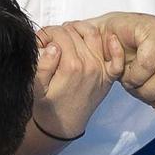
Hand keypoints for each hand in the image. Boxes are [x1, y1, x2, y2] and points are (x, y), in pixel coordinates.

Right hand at [33, 20, 124, 142]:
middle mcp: (88, 65)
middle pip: (74, 33)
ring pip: (94, 35)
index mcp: (70, 66)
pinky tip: (107, 38)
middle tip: (50, 39)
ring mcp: (100, 70)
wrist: (63, 125)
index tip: (40, 40)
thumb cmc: (48, 106)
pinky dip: (114, 46)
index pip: (60, 34)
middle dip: (59, 31)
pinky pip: (117, 58)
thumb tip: (53, 46)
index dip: (46, 33)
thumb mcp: (36, 87)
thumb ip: (44, 65)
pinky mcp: (108, 76)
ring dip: (81, 29)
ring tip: (68, 35)